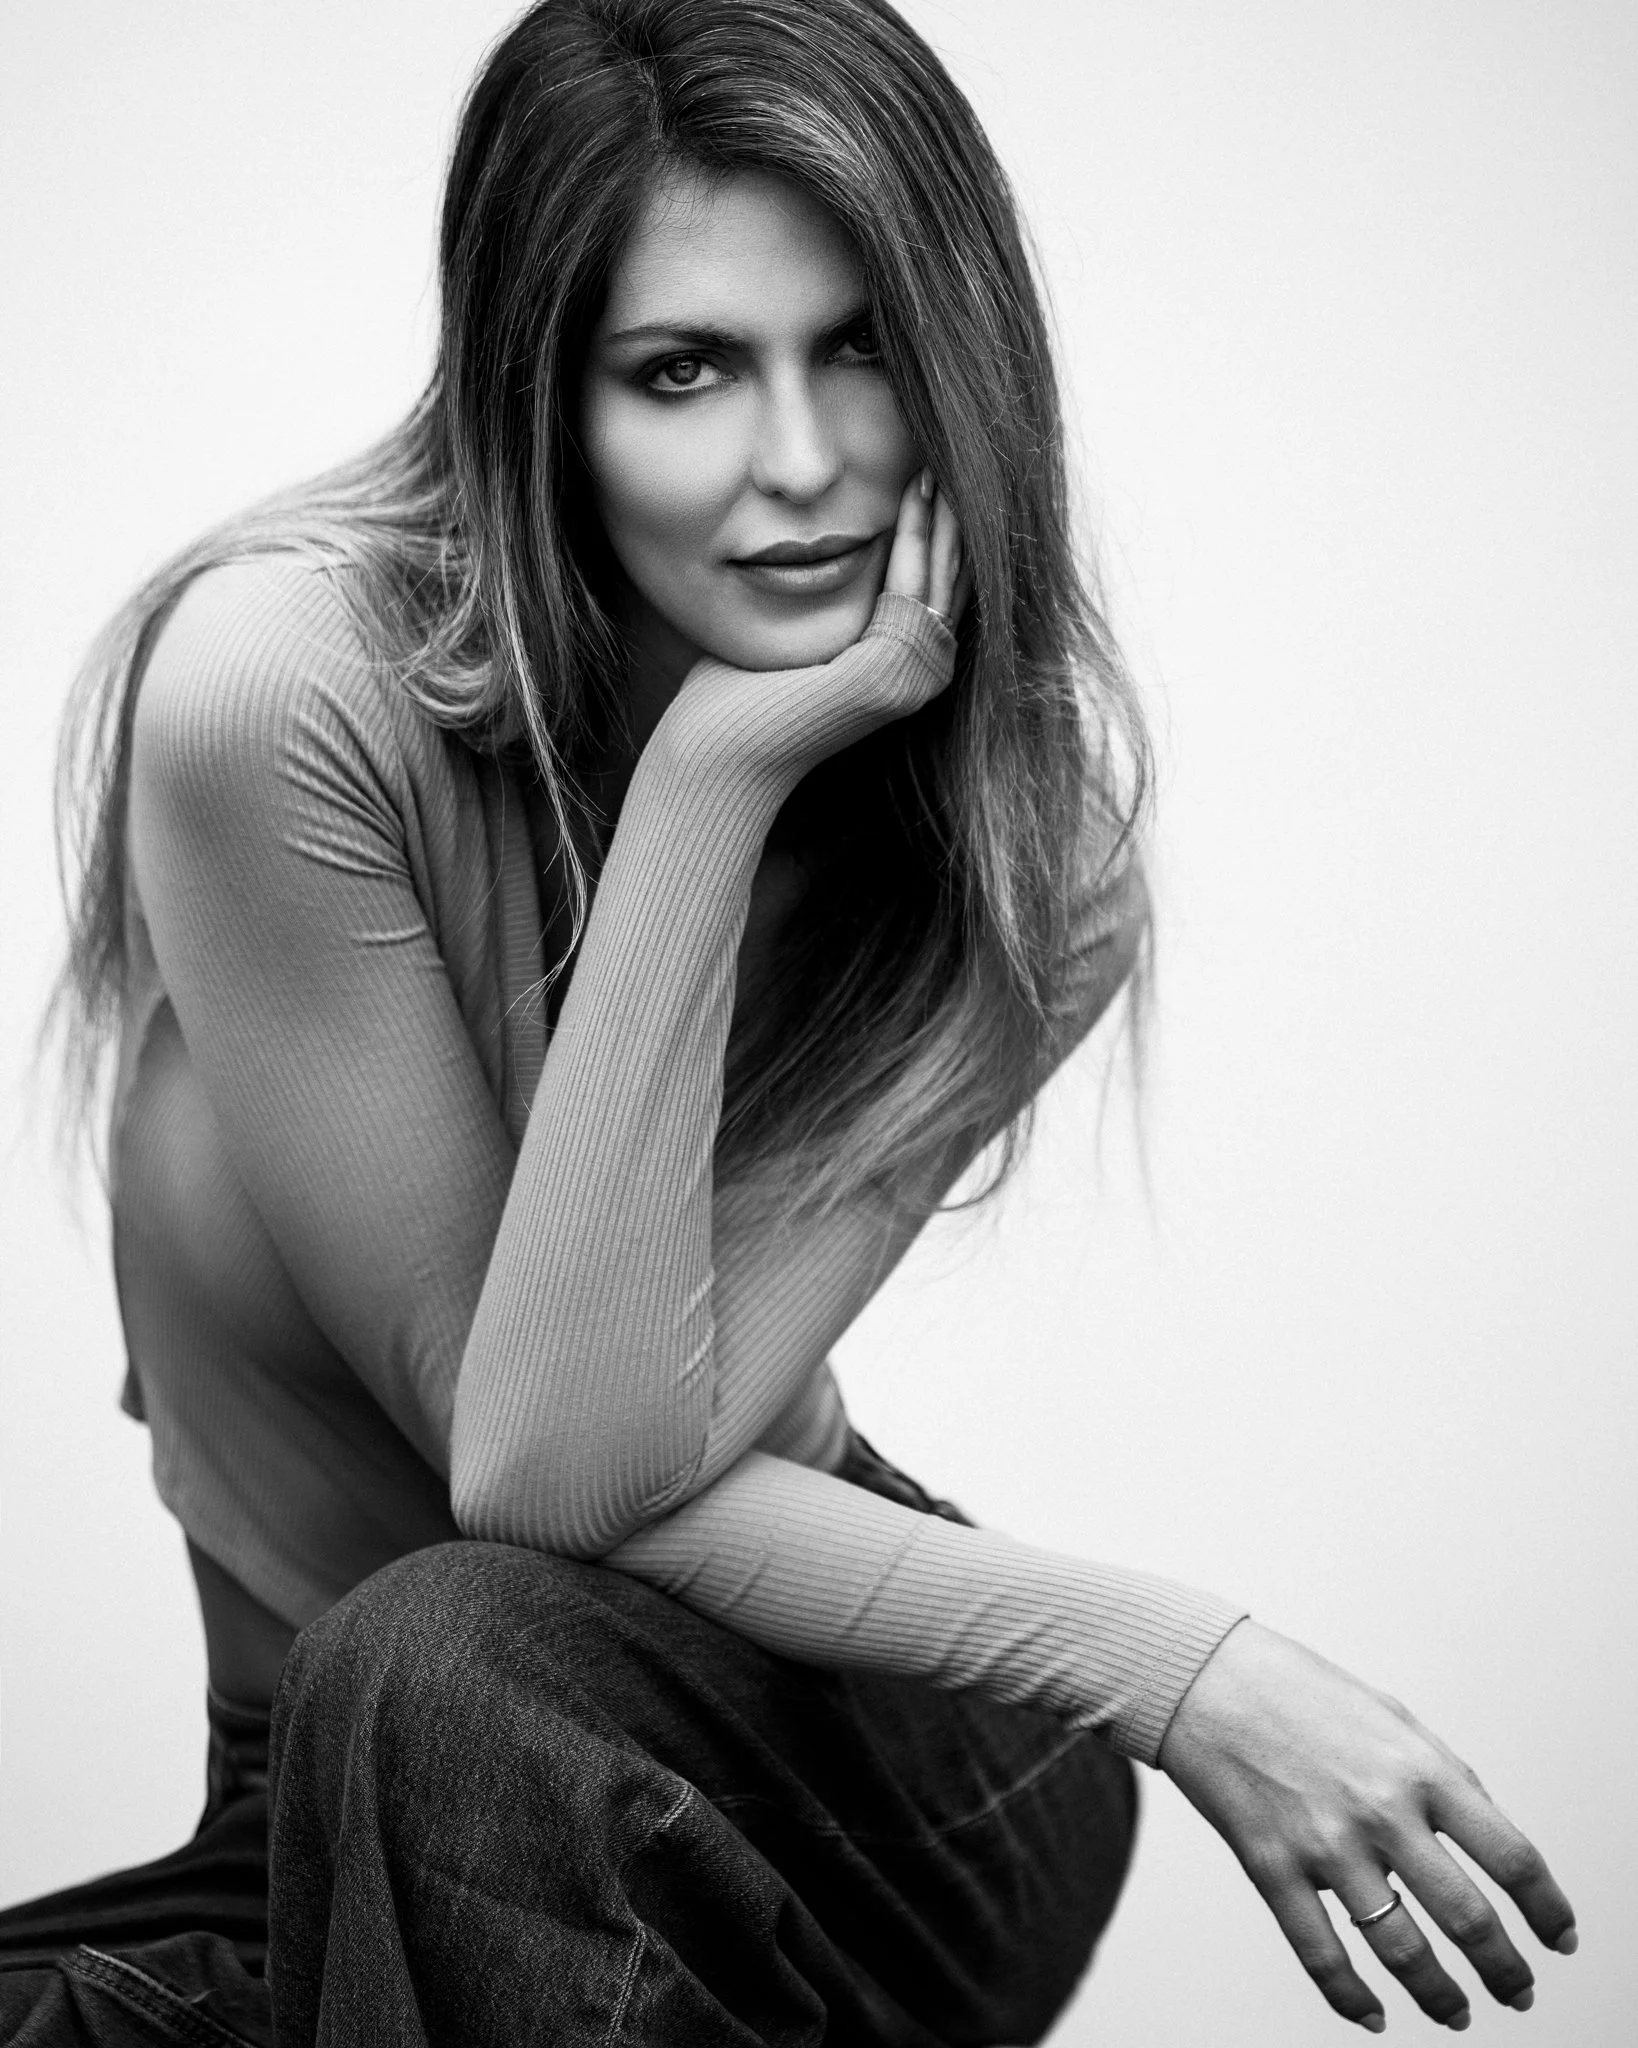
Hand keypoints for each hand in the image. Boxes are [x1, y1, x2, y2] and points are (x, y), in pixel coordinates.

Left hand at [657, 469, 969, 791]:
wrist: (716, 750)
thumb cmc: (737, 698)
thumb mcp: (797, 631)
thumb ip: (823, 596)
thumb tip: (815, 544)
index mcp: (901, 671)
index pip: (936, 585)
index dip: (938, 530)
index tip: (931, 470)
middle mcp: (920, 679)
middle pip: (953, 577)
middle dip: (954, 515)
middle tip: (950, 451)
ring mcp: (913, 680)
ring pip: (944, 577)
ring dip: (944, 516)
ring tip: (939, 459)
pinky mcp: (890, 669)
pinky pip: (914, 585)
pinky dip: (918, 535)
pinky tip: (914, 488)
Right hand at [1158, 1620, 1576, 2031]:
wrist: (1205, 1678)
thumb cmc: (1299, 1690)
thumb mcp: (1391, 1715)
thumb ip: (1443, 1774)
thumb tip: (1488, 1836)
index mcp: (1420, 1767)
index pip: (1511, 1856)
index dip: (1547, 1909)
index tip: (1559, 1938)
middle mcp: (1382, 1810)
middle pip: (1467, 1917)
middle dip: (1505, 1969)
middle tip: (1519, 1992)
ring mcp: (1325, 1843)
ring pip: (1401, 1948)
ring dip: (1439, 1994)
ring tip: (1456, 2013)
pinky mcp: (1271, 1866)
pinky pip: (1321, 1954)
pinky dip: (1351, 1998)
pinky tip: (1374, 2015)